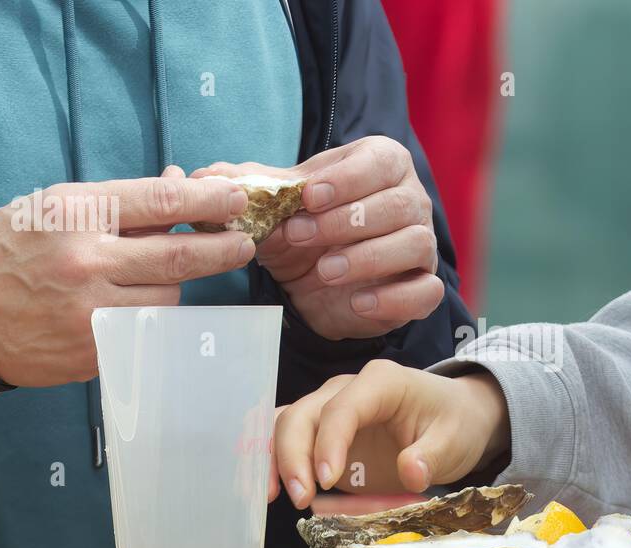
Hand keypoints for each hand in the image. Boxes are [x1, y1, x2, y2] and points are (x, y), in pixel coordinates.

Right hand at [0, 169, 253, 386]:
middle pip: (177, 256)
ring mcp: (90, 311)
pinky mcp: (93, 350)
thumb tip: (181, 184)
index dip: (208, 201)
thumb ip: (122, 202)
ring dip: (178, 287)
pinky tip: (143, 308)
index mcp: (76, 213)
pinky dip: (153, 319)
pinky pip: (146, 332)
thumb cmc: (12, 246)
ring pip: (168, 299)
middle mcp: (86, 261)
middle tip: (244, 243)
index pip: (161, 202)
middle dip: (221, 248)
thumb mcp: (58, 206)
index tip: (237, 199)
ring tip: (162, 277)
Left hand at [191, 136, 444, 340]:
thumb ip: (245, 186)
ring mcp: (420, 245)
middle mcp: (410, 202)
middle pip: (399, 204)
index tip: (309, 196)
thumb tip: (205, 175)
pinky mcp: (422, 287)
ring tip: (324, 272)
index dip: (348, 178)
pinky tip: (358, 302)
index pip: (381, 161)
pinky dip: (394, 298)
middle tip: (300, 236)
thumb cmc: (304, 230)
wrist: (318, 280)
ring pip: (414, 244)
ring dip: (368, 257)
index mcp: (381, 167)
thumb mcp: (273, 206)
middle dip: (347, 220)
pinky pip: (425, 291)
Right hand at [272, 360, 509, 507]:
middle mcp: (346, 390)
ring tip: (275, 498)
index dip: (328, 443)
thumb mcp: (455, 440)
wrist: (455, 419)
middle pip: (303, 414)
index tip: (326, 480)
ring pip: (286, 425)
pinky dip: (274, 462)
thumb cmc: (454, 423)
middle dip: (293, 456)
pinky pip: (288, 440)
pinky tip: (271, 491)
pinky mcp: (322, 435)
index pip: (342, 408)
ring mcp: (329, 410)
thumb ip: (432, 455)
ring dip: (275, 460)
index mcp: (380, 382)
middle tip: (301, 499)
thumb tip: (411, 473)